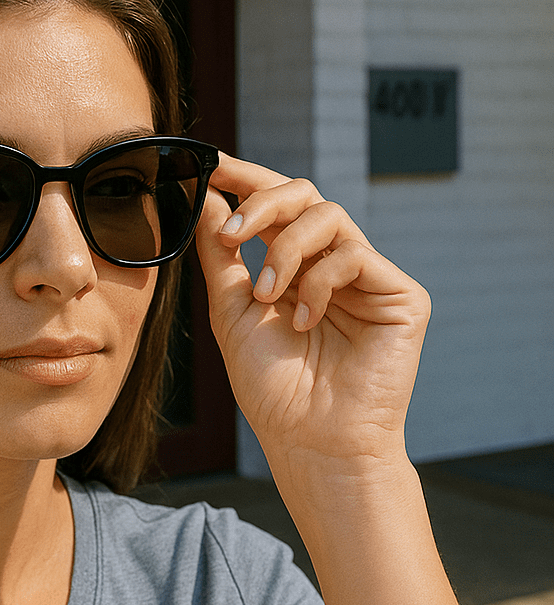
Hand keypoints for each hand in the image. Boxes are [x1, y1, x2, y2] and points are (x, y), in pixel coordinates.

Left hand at [195, 154, 430, 477]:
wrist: (310, 441)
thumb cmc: (273, 388)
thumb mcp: (232, 310)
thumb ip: (221, 253)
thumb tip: (204, 194)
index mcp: (294, 266)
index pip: (274, 206)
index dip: (245, 178)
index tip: (208, 163)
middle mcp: (332, 264)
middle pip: (304, 194)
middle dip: (260, 203)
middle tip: (231, 234)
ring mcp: (368, 277)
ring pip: (327, 216)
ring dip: (285, 250)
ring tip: (267, 296)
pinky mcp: (401, 294)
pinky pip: (353, 254)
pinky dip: (318, 282)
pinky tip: (306, 321)